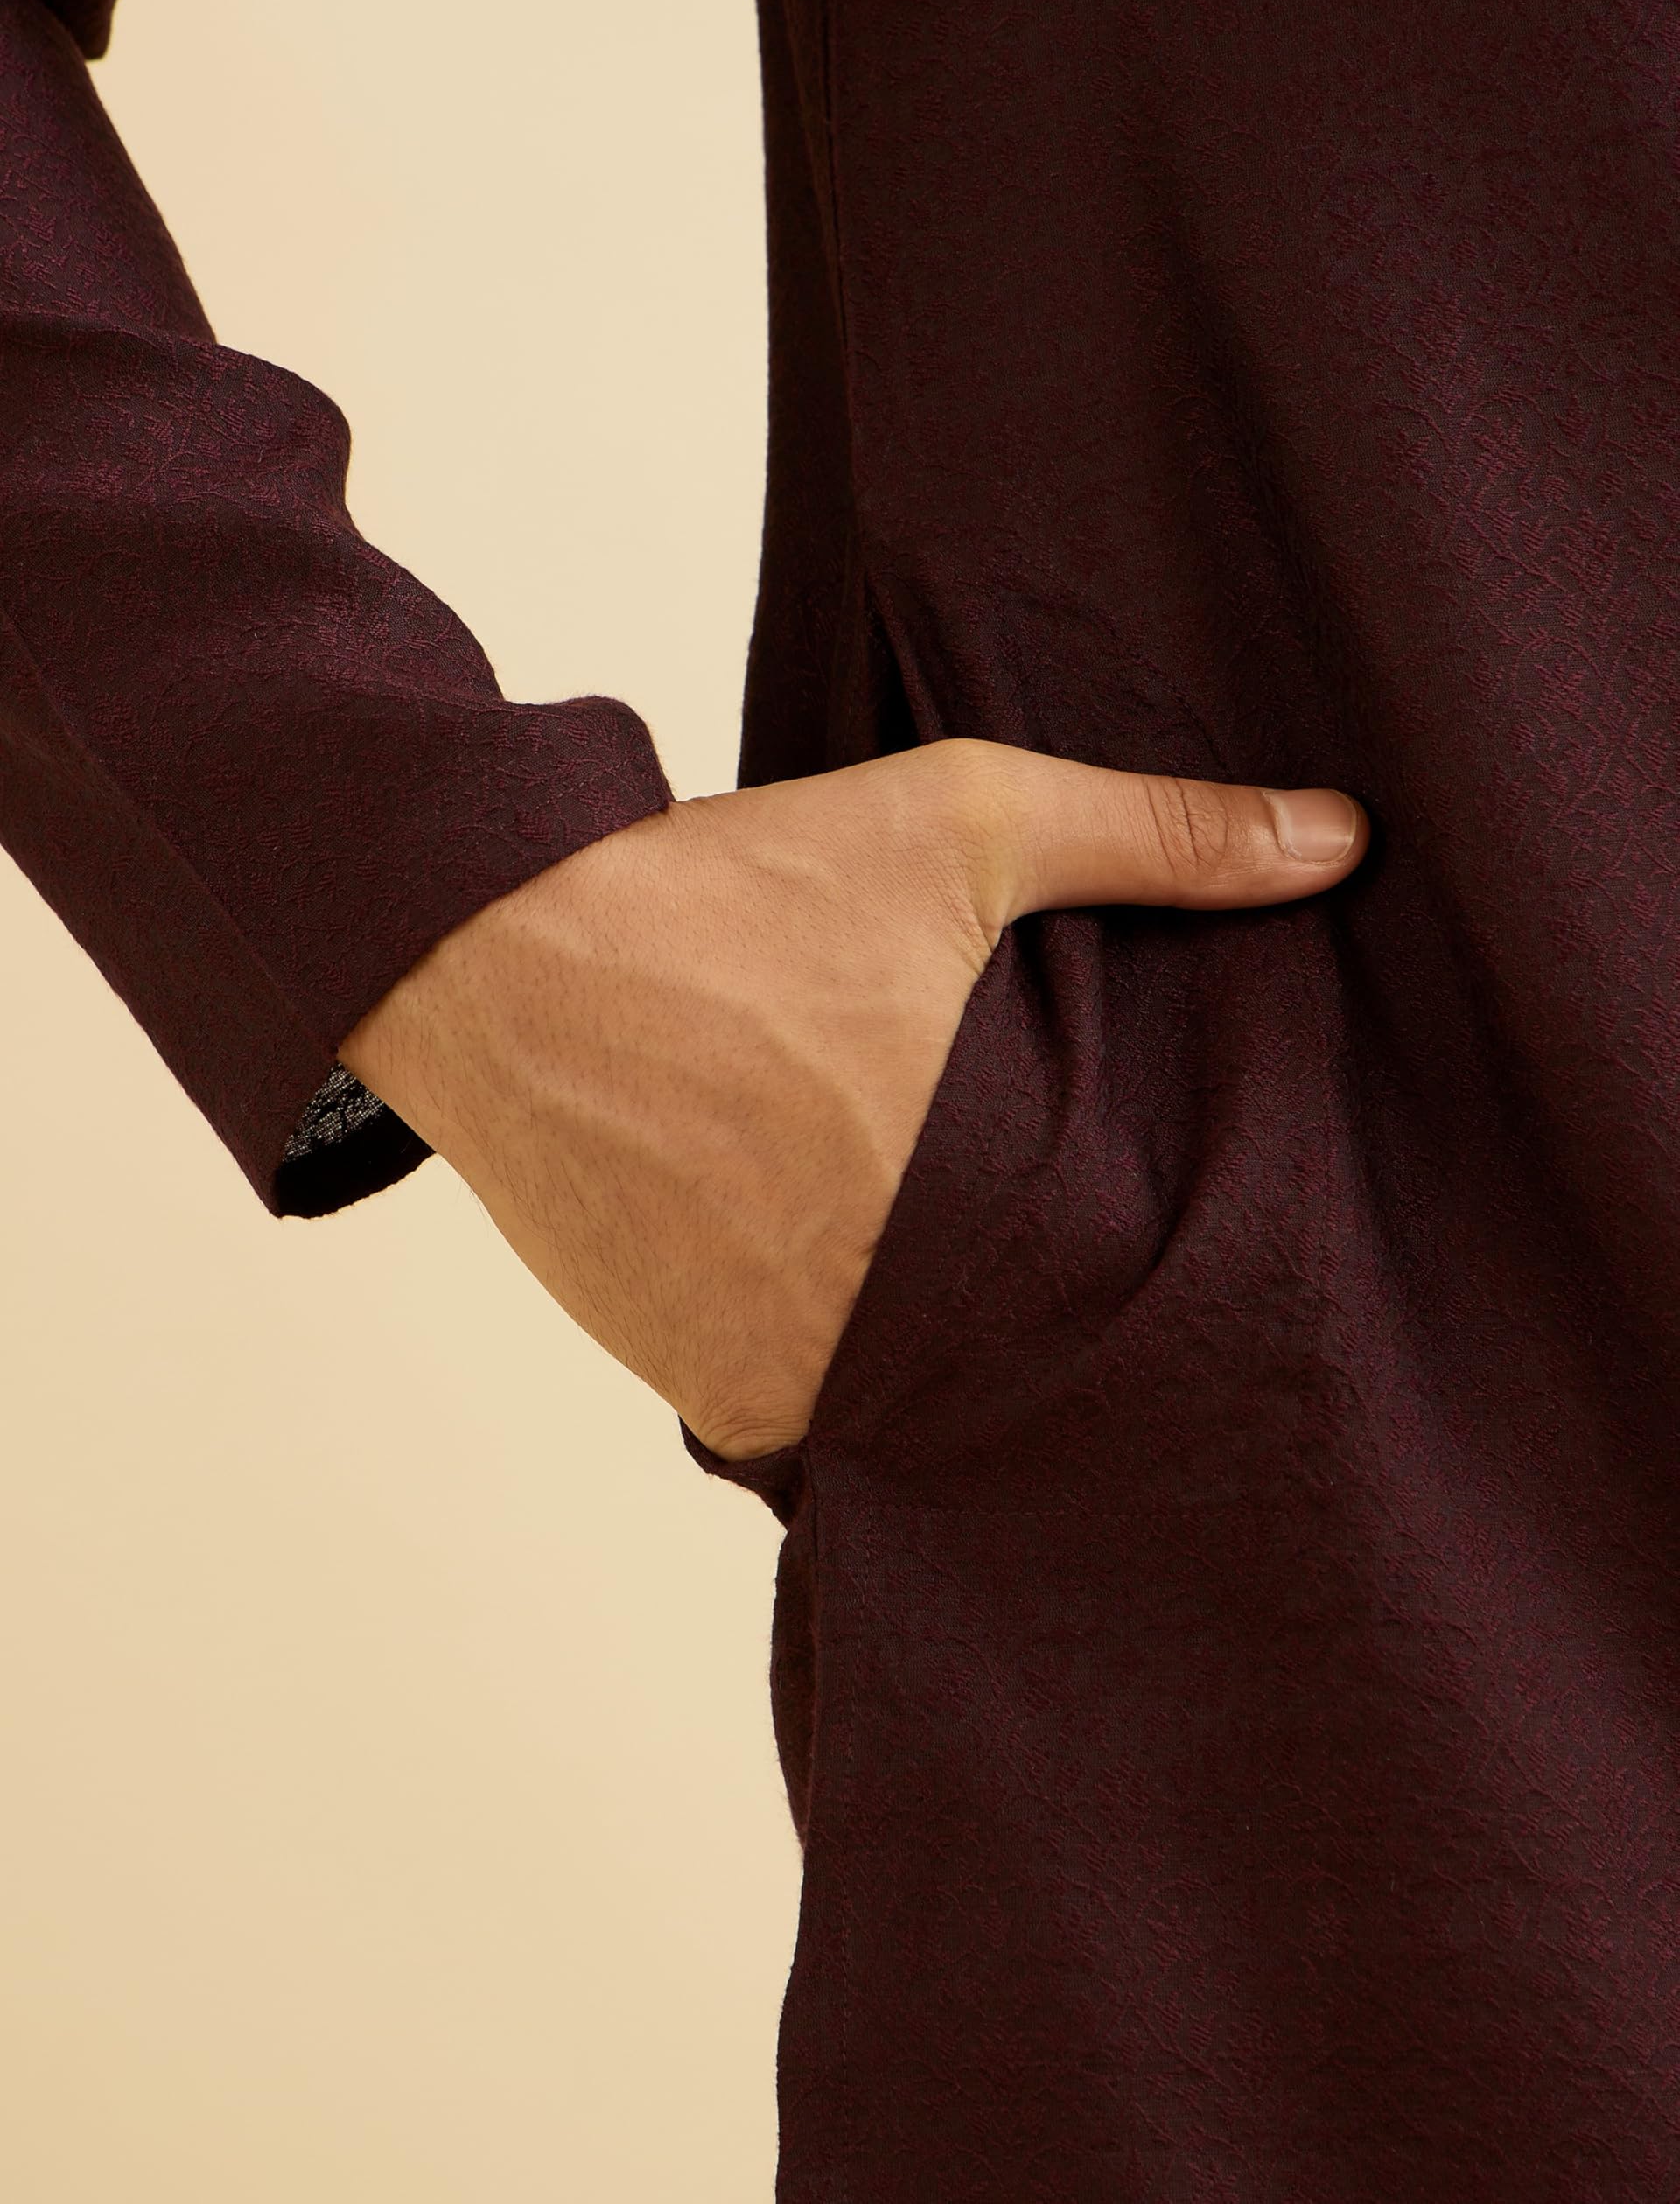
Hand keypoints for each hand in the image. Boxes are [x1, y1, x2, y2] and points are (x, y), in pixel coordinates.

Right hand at [339, 739, 1367, 1458]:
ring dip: (917, 1352)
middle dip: (1024, 1318)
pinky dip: (816, 1362)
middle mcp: (888, 1317)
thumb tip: (1342, 838)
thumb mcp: (962, 825)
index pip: (1115, 1300)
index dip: (1127, 1278)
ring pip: (908, 1401)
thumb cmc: (733, 888)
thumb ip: (1158, 839)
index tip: (1126, 1252)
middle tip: (1026, 1263)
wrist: (498, 953)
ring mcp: (784, 1368)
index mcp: (982, 1200)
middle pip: (1011, 1363)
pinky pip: (800, 1413)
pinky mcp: (699, 1385)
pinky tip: (809, 1274)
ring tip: (916, 1266)